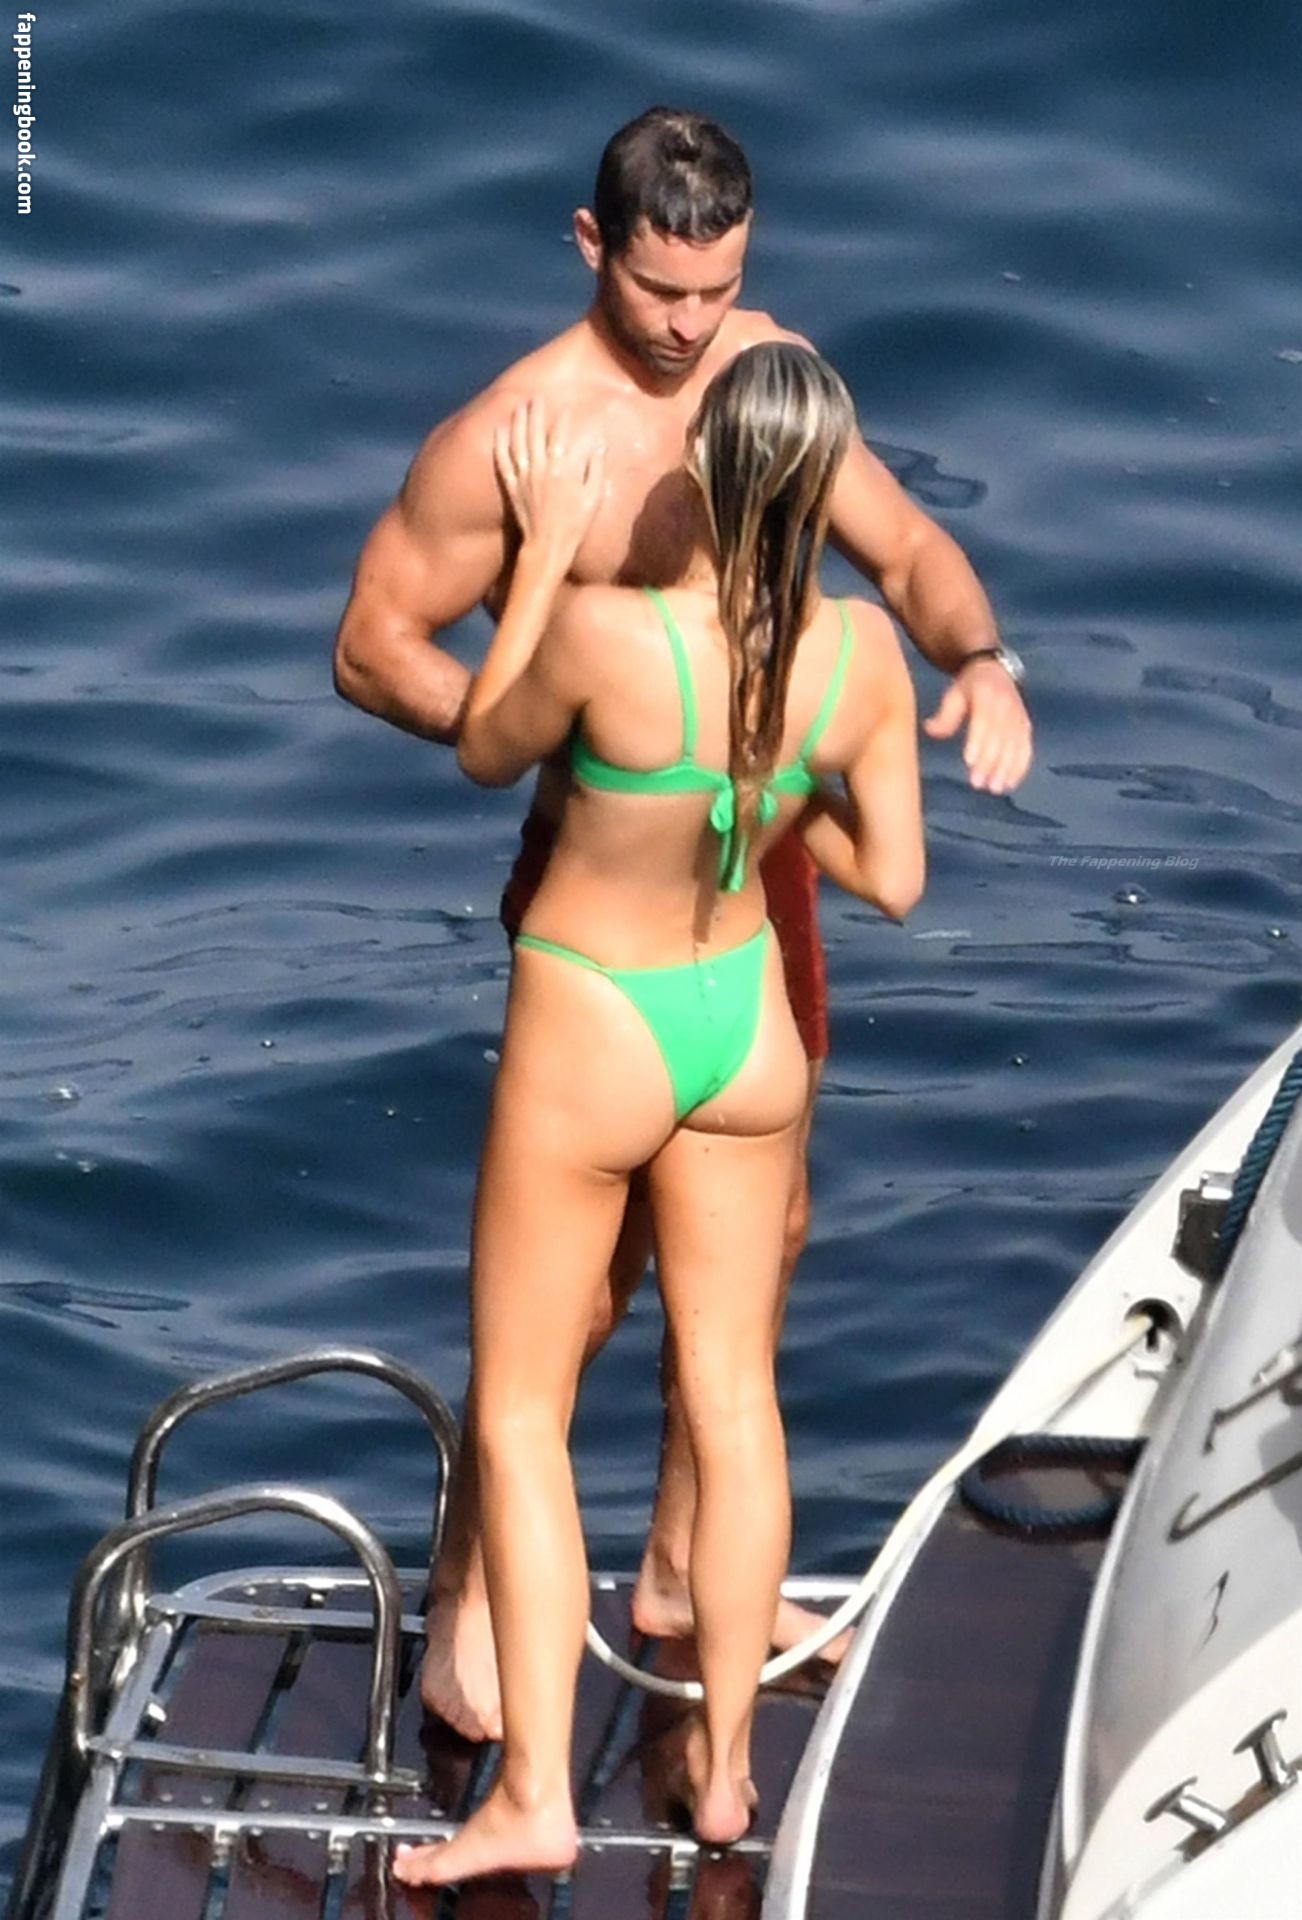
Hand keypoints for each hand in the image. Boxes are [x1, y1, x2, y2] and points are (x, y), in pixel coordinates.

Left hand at [494, 399, 604, 574]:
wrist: (548, 546)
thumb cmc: (575, 524)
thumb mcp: (593, 497)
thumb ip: (595, 470)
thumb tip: (599, 446)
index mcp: (562, 469)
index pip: (560, 435)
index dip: (562, 419)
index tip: (564, 408)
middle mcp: (540, 469)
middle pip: (535, 433)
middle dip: (535, 412)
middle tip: (535, 397)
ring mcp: (524, 477)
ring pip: (517, 442)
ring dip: (517, 422)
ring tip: (518, 407)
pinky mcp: (512, 487)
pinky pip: (503, 462)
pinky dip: (500, 445)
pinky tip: (499, 430)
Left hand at [923, 658, 1031, 793]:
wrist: (997, 671)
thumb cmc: (969, 687)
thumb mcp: (954, 693)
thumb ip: (945, 714)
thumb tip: (930, 729)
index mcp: (987, 694)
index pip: (983, 720)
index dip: (978, 740)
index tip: (969, 761)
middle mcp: (1006, 705)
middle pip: (999, 737)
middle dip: (989, 762)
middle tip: (977, 783)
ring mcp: (1019, 717)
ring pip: (1014, 746)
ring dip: (1005, 769)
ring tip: (994, 788)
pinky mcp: (1025, 727)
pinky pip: (1026, 749)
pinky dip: (1019, 767)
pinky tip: (1010, 783)